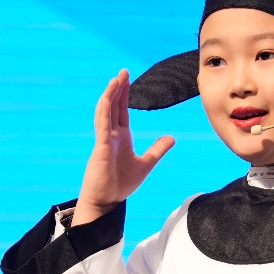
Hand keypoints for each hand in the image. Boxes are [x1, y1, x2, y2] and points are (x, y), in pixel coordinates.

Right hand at [72, 69, 174, 225]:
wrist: (107, 201)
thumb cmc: (120, 184)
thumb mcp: (145, 164)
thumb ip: (157, 150)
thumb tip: (172, 138)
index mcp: (120, 137)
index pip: (121, 110)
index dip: (124, 94)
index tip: (127, 78)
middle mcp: (111, 135)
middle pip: (113, 106)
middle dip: (117, 88)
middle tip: (123, 71)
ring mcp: (105, 140)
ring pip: (106, 112)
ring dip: (110, 95)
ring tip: (116, 79)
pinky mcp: (101, 147)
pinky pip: (102, 125)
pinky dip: (104, 111)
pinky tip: (108, 99)